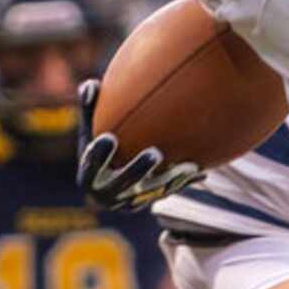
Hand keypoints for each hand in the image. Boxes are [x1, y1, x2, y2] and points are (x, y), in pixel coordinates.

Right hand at [75, 79, 199, 211]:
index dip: (100, 155)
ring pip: (150, 193)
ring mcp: (128, 202)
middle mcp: (107, 195)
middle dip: (139, 171)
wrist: (106, 182)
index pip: (92, 166)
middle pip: (123, 184)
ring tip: (188, 166)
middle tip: (155, 153)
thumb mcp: (90, 129)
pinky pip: (165, 193)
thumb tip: (91, 84)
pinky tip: (200, 170)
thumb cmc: (99, 145)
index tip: (109, 137)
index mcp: (89, 176)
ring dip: (169, 179)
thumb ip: (89, 108)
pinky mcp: (146, 203)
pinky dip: (181, 182)